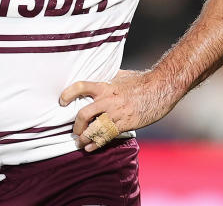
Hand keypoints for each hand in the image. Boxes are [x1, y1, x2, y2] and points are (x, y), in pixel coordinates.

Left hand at [59, 69, 178, 151]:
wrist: (161, 87)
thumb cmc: (142, 80)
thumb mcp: (122, 75)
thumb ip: (109, 78)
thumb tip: (100, 75)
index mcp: (106, 86)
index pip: (81, 87)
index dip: (68, 94)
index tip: (61, 101)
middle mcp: (108, 99)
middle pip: (83, 114)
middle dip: (76, 126)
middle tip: (75, 132)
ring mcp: (116, 112)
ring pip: (93, 128)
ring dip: (84, 138)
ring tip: (81, 143)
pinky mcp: (125, 123)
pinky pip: (107, 136)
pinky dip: (97, 143)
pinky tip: (91, 148)